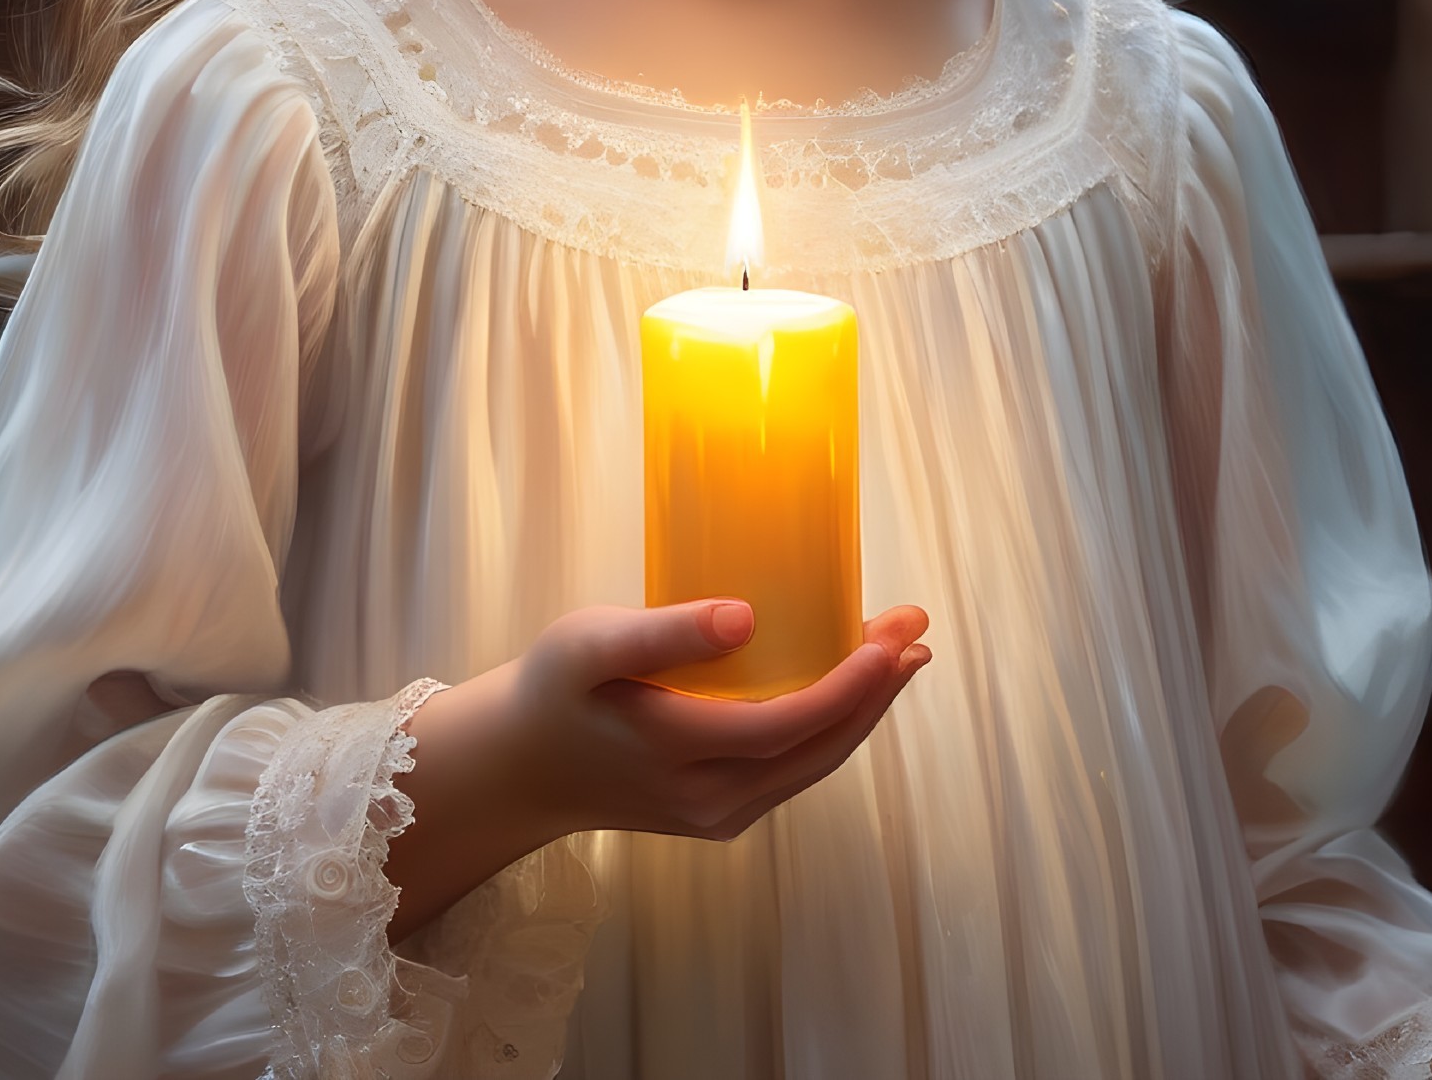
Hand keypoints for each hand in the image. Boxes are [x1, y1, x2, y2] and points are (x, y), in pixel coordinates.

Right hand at [512, 598, 931, 841]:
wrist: (516, 768)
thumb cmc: (552, 690)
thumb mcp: (590, 645)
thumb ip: (665, 633)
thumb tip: (745, 617)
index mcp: (680, 751)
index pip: (792, 724)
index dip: (852, 683)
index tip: (894, 634)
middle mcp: (709, 798)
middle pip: (819, 749)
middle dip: (876, 691)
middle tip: (916, 629)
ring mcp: (716, 814)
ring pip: (813, 764)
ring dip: (864, 711)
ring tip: (902, 654)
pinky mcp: (717, 813)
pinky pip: (792, 770)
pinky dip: (830, 729)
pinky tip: (849, 689)